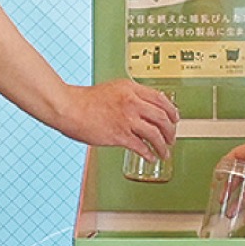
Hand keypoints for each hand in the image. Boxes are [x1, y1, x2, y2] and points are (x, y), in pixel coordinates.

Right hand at [60, 80, 177, 154]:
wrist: (69, 108)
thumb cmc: (85, 100)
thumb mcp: (112, 90)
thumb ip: (129, 96)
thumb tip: (142, 108)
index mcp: (131, 89)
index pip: (160, 98)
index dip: (171, 110)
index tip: (174, 117)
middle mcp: (132, 102)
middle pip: (162, 116)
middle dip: (171, 129)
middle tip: (172, 136)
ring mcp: (127, 119)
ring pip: (155, 133)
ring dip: (163, 144)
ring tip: (165, 151)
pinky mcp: (120, 135)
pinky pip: (141, 146)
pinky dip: (149, 153)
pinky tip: (150, 157)